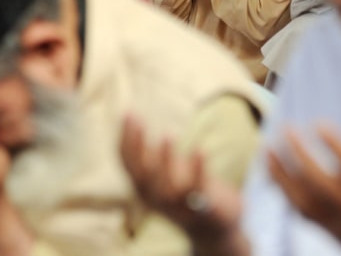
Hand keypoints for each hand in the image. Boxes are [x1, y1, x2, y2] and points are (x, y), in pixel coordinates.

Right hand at [119, 115, 243, 243]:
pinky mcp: (204, 209)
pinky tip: (199, 148)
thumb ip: (151, 156)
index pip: (128, 165)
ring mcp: (180, 207)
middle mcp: (157, 200)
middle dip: (137, 146)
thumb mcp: (165, 175)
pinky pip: (198, 190)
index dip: (126, 140)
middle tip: (137, 119)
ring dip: (164, 160)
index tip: (129, 113)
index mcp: (146, 189)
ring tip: (166, 134)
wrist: (215, 228)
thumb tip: (132, 118)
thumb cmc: (187, 193)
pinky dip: (198, 169)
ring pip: (166, 187)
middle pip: (141, 175)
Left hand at [268, 127, 340, 255]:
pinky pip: (301, 212)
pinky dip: (283, 190)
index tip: (320, 125)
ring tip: (268, 147)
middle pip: (323, 189)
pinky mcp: (331, 231)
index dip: (337, 150)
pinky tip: (271, 166)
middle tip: (287, 129)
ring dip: (283, 176)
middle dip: (301, 159)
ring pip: (305, 204)